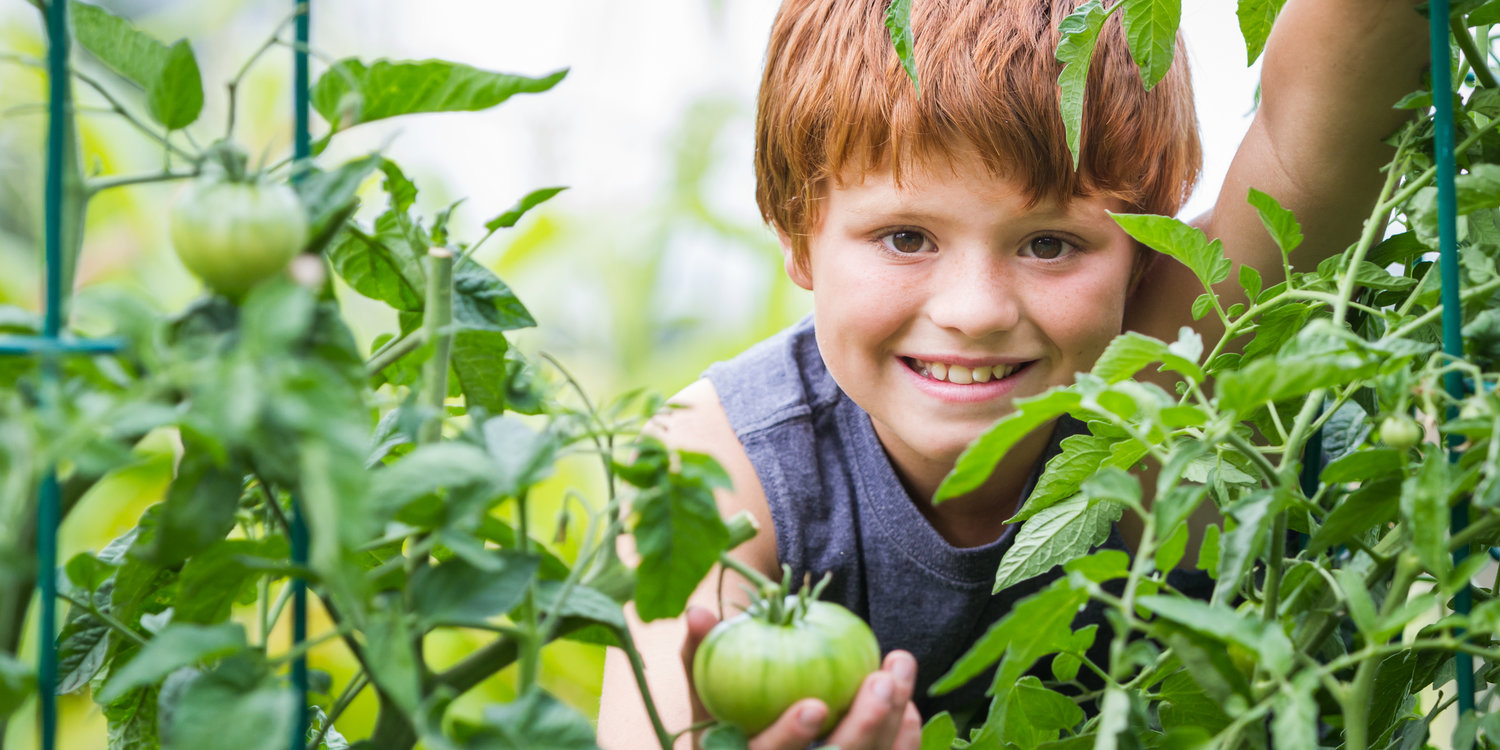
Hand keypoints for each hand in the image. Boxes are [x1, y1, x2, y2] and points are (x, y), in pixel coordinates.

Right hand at [680, 606, 921, 749]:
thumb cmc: (727, 718)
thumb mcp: (705, 694)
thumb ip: (699, 655)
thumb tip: (698, 611)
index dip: (790, 737)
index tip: (814, 705)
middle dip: (863, 728)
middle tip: (880, 681)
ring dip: (892, 723)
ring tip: (899, 670)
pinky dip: (903, 738)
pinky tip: (907, 702)